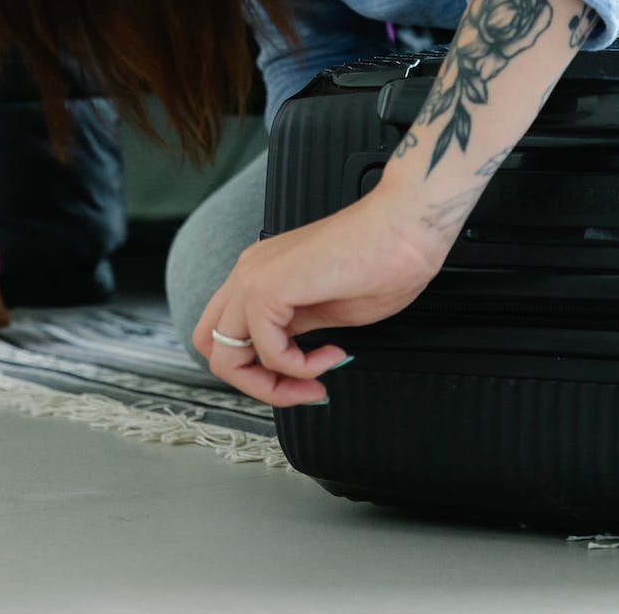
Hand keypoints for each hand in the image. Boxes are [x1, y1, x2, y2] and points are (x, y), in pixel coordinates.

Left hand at [193, 189, 445, 407]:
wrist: (407, 228)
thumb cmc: (383, 258)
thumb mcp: (327, 310)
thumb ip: (296, 330)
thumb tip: (287, 359)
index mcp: (261, 274)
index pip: (229, 338)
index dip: (261, 373)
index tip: (307, 382)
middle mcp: (249, 272)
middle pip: (212, 350)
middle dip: (257, 384)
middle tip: (303, 389)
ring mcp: (252, 277)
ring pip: (224, 357)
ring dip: (274, 384)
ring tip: (317, 377)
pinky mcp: (266, 287)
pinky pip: (265, 351)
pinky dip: (298, 367)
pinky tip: (330, 354)